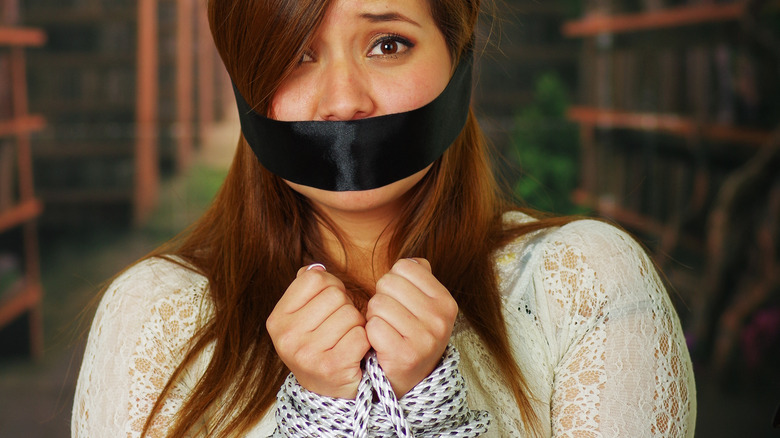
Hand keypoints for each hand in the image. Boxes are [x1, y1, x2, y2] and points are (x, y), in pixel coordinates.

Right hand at [267, 264, 370, 398]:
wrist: (327, 393)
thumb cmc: (320, 345)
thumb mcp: (303, 316)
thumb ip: (306, 287)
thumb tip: (317, 267)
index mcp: (277, 319)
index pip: (314, 278)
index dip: (330, 287)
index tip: (328, 306)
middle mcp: (287, 337)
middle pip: (336, 295)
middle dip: (345, 307)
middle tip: (339, 327)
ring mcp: (307, 354)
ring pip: (351, 315)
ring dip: (357, 325)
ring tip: (345, 340)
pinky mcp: (331, 367)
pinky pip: (361, 336)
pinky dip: (364, 342)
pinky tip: (354, 353)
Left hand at [365, 258, 457, 397]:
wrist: (409, 380)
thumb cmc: (410, 335)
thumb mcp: (424, 305)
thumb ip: (420, 277)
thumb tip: (413, 261)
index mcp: (446, 302)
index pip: (405, 266)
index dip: (394, 281)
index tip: (399, 301)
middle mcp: (440, 320)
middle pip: (388, 283)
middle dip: (381, 298)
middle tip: (389, 318)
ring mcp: (425, 339)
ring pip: (378, 304)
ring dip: (373, 317)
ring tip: (386, 331)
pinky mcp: (404, 356)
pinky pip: (373, 327)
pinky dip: (370, 334)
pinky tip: (381, 344)